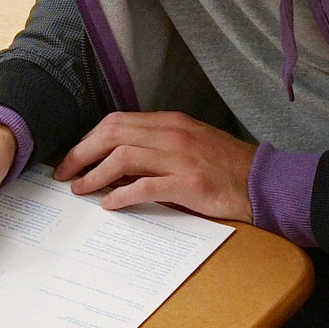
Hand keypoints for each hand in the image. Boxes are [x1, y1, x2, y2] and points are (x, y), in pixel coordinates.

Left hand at [60, 110, 257, 223]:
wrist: (263, 182)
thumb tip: (116, 163)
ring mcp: (181, 157)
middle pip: (112, 134)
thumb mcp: (189, 146)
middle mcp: (172, 134)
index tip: (73, 158)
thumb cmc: (226, 168)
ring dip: (95, 175)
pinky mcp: (190, 183)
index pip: (117, 122)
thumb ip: (156, 149)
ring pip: (123, 157)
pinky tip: (109, 204)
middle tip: (65, 174)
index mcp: (170, 122)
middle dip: (82, 154)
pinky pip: (145, 186)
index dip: (88, 140)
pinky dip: (121, 194)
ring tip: (81, 190)